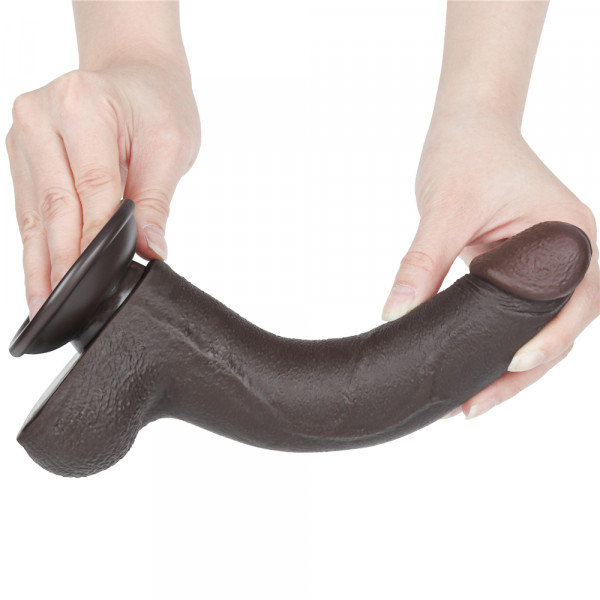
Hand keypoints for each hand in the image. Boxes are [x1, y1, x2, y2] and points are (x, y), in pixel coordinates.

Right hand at [6, 57, 200, 317]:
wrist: (137, 73)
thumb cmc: (157, 105)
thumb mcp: (170, 146)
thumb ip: (155, 201)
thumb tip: (150, 251)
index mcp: (81, 105)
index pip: (91, 189)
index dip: (94, 241)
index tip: (96, 283)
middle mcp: (41, 116)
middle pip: (55, 205)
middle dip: (61, 262)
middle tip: (63, 308)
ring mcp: (25, 134)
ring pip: (35, 213)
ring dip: (39, 262)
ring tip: (43, 306)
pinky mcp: (22, 154)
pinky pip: (30, 207)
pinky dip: (36, 245)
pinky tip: (37, 277)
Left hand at [381, 110, 599, 418]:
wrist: (468, 125)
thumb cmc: (468, 152)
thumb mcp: (444, 207)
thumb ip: (422, 261)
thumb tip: (395, 314)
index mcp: (572, 234)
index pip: (577, 299)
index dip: (552, 338)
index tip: (515, 364)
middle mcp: (571, 254)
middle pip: (561, 328)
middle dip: (523, 372)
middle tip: (473, 407)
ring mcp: (549, 266)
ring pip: (541, 329)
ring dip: (511, 369)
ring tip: (468, 404)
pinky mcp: (523, 272)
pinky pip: (519, 315)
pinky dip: (498, 345)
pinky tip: (469, 369)